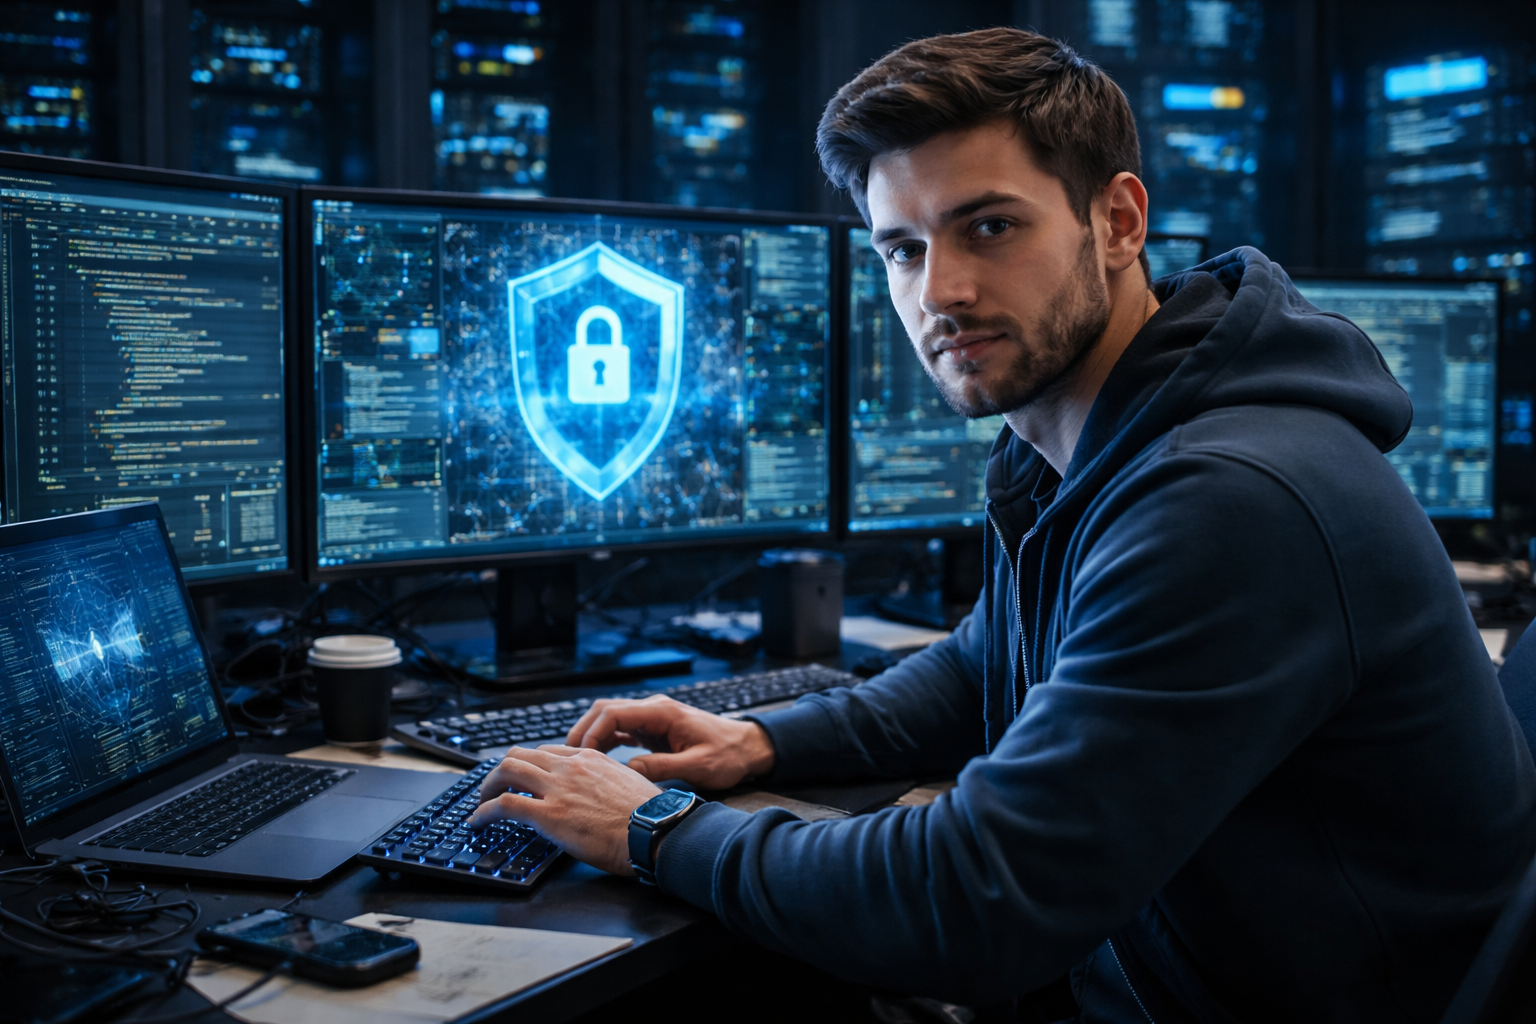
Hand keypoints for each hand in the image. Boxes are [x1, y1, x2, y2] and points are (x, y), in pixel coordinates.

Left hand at [468, 745, 661, 874]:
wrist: (655, 831)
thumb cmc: (650, 816)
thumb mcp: (628, 785)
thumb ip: (607, 783)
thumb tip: (600, 796)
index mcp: (591, 759)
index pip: (547, 752)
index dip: (529, 765)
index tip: (521, 778)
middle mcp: (570, 767)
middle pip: (520, 755)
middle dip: (501, 771)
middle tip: (494, 788)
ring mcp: (558, 789)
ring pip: (506, 770)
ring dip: (487, 787)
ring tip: (481, 803)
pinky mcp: (548, 814)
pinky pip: (504, 804)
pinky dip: (484, 812)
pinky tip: (478, 822)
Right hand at [564, 695, 775, 789]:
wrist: (747, 748)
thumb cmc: (728, 755)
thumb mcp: (698, 766)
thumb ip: (662, 768)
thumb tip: (629, 770)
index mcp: (662, 712)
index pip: (614, 712)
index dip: (592, 732)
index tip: (581, 754)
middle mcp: (654, 710)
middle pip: (605, 711)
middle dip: (583, 731)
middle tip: (567, 756)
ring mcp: (653, 719)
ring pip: (610, 719)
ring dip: (591, 736)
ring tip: (576, 760)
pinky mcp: (654, 731)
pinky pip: (621, 731)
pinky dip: (605, 742)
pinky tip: (595, 759)